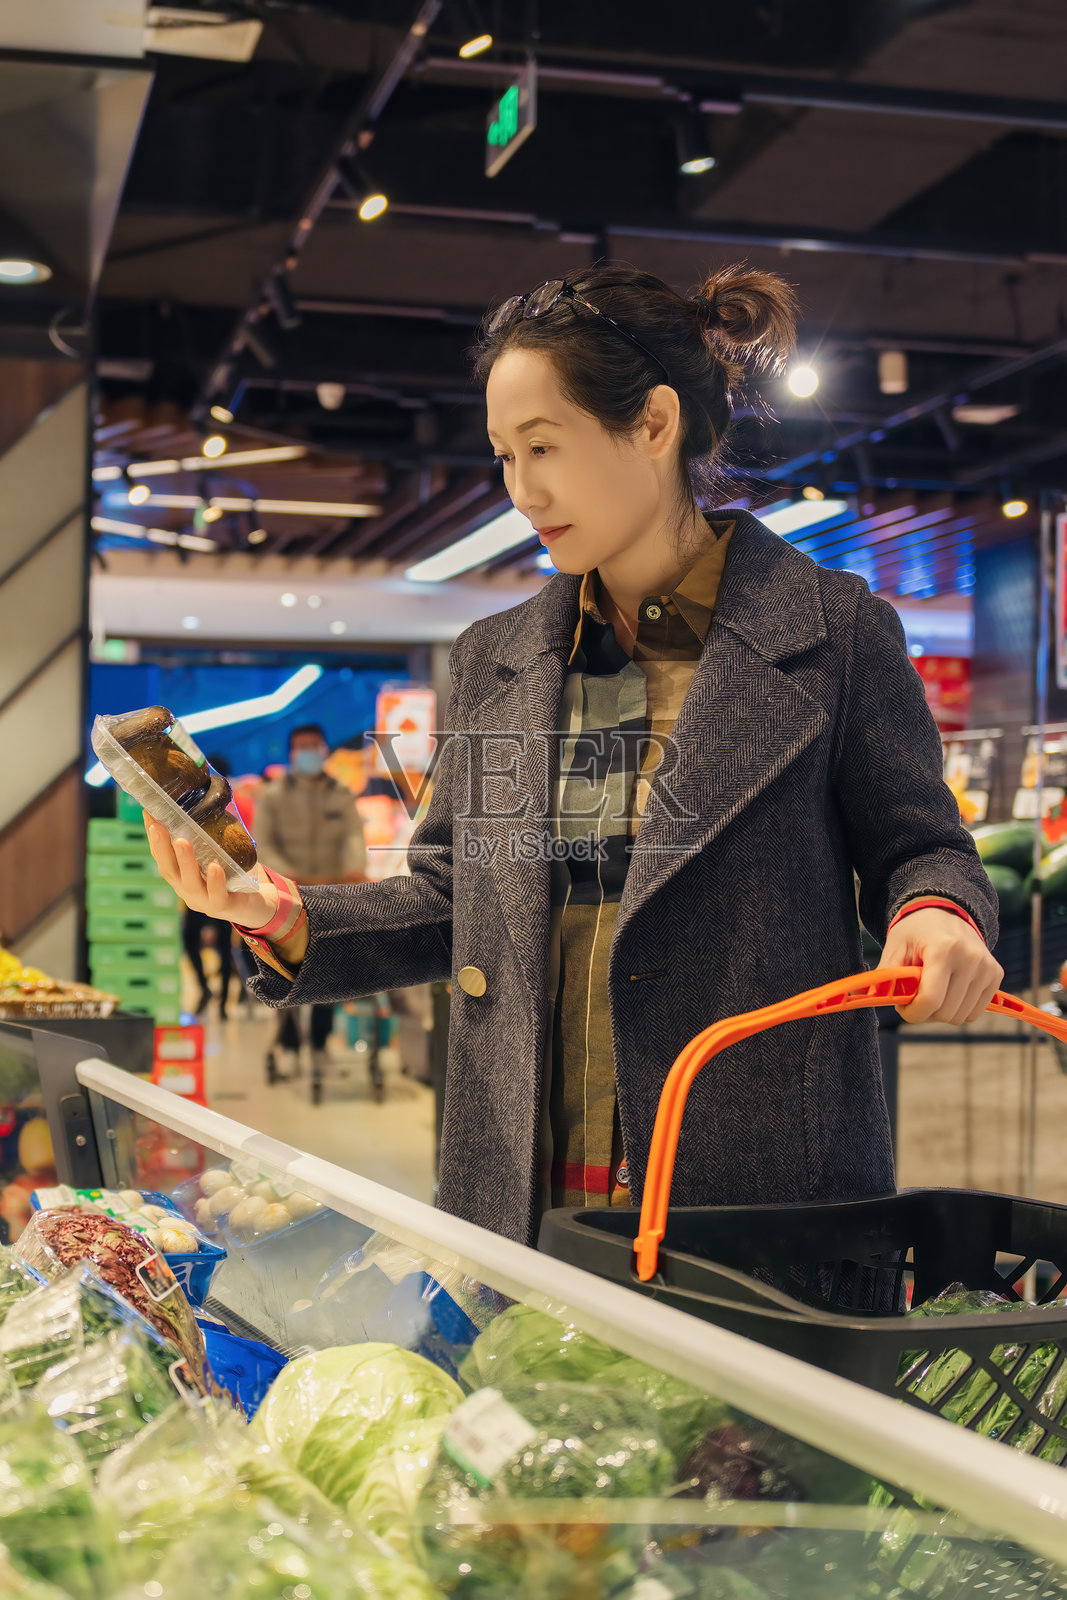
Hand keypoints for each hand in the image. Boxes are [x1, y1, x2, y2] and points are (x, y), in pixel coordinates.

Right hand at [144, 815, 277, 929]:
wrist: (253, 904)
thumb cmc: (230, 876)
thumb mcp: (215, 855)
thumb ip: (206, 837)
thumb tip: (205, 800)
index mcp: (181, 877)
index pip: (162, 856)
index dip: (154, 837)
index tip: (148, 814)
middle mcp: (187, 890)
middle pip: (170, 870)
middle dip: (162, 848)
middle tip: (157, 826)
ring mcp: (204, 901)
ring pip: (191, 883)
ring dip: (185, 861)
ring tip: (181, 841)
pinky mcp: (224, 907)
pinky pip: (217, 895)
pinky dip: (214, 881)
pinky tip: (214, 867)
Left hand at [878, 906, 1003, 1023]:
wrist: (945, 912)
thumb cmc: (915, 932)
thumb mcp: (894, 948)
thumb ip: (885, 976)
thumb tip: (862, 996)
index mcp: (943, 949)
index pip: (931, 999)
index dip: (913, 1013)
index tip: (902, 1007)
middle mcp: (970, 958)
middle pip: (946, 1012)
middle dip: (925, 1012)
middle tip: (914, 995)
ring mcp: (986, 967)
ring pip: (962, 1017)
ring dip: (941, 1012)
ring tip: (931, 990)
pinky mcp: (995, 974)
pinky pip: (975, 1012)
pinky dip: (958, 1008)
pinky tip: (948, 989)